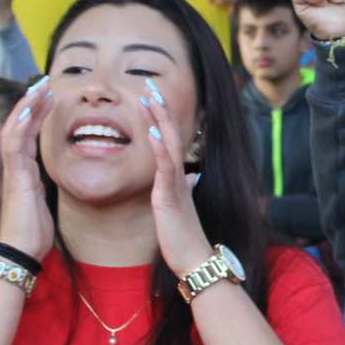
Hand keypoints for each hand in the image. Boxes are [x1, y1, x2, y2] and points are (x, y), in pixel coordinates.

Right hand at [0, 78, 54, 262]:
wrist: (23, 250)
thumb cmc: (35, 231)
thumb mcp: (46, 202)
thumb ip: (48, 186)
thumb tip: (59, 177)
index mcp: (25, 171)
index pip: (28, 134)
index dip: (37, 114)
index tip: (50, 97)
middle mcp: (17, 166)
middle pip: (20, 125)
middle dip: (32, 103)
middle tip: (45, 82)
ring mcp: (13, 169)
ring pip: (15, 128)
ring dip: (27, 106)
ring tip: (40, 87)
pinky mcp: (15, 176)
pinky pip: (14, 142)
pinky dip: (21, 123)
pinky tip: (30, 107)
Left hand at [139, 83, 211, 277]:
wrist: (194, 260)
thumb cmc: (185, 238)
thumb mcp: (181, 208)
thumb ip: (185, 189)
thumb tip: (193, 176)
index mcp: (177, 177)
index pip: (169, 140)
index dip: (161, 117)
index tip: (152, 96)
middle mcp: (179, 175)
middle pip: (170, 134)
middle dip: (160, 108)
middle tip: (150, 84)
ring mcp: (175, 184)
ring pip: (168, 144)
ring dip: (160, 119)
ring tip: (151, 97)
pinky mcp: (170, 196)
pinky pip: (164, 167)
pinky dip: (158, 147)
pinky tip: (150, 131)